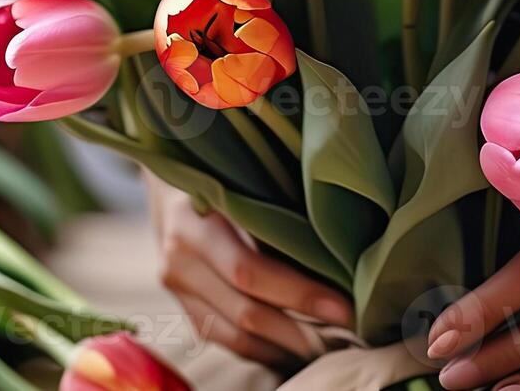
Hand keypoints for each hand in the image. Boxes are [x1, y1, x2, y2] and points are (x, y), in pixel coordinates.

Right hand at [148, 177, 354, 367]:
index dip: (299, 294)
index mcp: (192, 221)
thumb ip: (274, 209)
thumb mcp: (242, 175)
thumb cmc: (222, 169)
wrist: (171, 181)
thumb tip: (339, 252)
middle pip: (245, 312)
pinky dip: (266, 350)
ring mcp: (176, 289)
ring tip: (331, 346)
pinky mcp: (184, 308)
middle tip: (348, 335)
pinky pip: (227, 340)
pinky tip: (298, 347)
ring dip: (287, 348)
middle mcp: (179, 260)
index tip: (344, 308)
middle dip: (302, 331)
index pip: (249, 271)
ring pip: (237, 337)